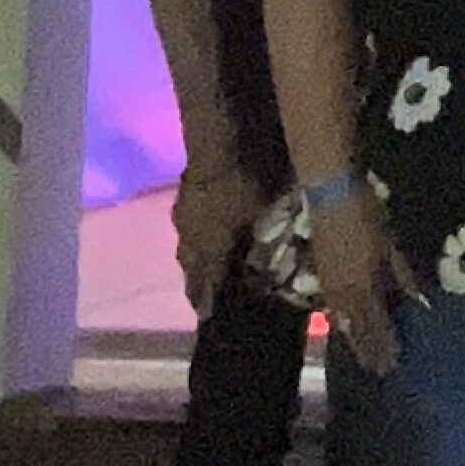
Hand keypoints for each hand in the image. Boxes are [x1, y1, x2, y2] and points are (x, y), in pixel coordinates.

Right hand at [172, 160, 267, 317]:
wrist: (213, 145)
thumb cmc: (242, 182)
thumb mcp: (261, 213)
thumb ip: (267, 239)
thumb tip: (283, 262)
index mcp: (210, 249)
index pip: (208, 285)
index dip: (209, 303)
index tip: (208, 320)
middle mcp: (191, 241)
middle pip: (192, 273)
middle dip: (197, 290)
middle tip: (201, 304)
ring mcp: (183, 221)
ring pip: (186, 254)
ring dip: (193, 267)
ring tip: (200, 277)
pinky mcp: (181, 203)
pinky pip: (186, 234)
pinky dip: (193, 244)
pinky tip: (200, 241)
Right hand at [308, 187, 410, 376]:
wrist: (330, 194)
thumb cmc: (367, 214)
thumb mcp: (390, 245)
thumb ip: (402, 276)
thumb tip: (417, 302)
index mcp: (364, 285)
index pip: (377, 324)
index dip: (386, 345)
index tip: (394, 363)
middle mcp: (345, 292)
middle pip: (358, 328)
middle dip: (369, 350)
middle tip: (378, 372)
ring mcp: (329, 285)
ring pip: (343, 321)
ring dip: (354, 340)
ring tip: (362, 359)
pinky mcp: (321, 275)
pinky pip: (333, 308)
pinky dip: (341, 322)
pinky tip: (344, 328)